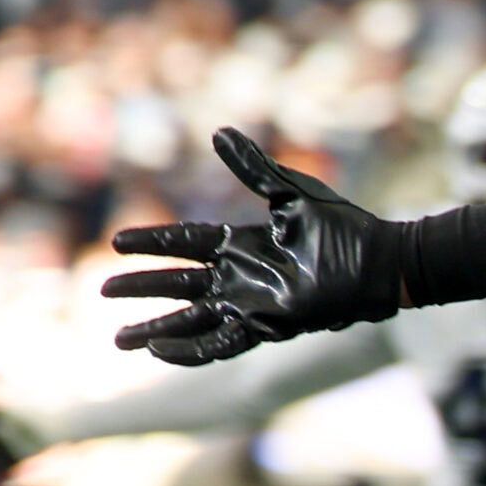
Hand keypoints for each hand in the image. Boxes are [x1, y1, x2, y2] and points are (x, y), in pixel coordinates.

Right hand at [104, 129, 406, 365]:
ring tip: (119, 340)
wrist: (380, 261)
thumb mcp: (291, 191)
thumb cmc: (343, 226)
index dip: (153, 242)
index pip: (185, 242)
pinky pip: (220, 343)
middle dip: (142, 288)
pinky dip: (190, 351)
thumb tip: (218, 132)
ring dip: (155, 329)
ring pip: (191, 320)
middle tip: (105, 290)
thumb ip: (252, 167)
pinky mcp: (267, 326)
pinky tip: (161, 353)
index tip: (118, 241)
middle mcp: (241, 275)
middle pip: (178, 283)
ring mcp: (251, 303)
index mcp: (243, 243)